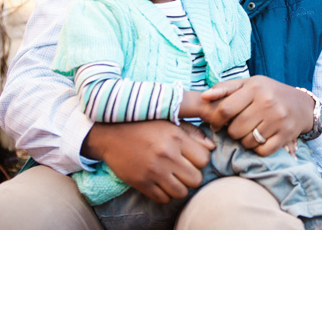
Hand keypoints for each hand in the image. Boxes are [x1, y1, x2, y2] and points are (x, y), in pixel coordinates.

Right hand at [82, 120, 214, 203]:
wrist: (110, 134)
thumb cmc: (144, 125)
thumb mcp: (170, 122)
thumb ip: (193, 134)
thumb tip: (212, 148)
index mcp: (176, 138)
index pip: (204, 159)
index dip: (200, 160)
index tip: (191, 158)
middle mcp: (166, 155)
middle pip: (196, 179)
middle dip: (192, 176)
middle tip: (183, 171)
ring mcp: (153, 171)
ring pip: (181, 192)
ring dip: (180, 187)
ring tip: (173, 179)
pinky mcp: (140, 183)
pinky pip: (163, 199)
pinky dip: (165, 195)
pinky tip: (161, 184)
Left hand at [197, 75, 313, 155]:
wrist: (302, 104)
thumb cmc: (269, 93)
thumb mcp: (249, 84)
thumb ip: (225, 88)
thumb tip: (204, 97)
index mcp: (255, 87)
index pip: (225, 109)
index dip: (216, 120)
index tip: (217, 123)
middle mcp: (267, 101)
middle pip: (235, 129)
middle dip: (232, 131)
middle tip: (239, 127)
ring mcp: (278, 118)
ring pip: (247, 141)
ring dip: (245, 140)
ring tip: (251, 131)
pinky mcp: (286, 134)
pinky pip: (262, 150)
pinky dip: (258, 149)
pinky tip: (261, 139)